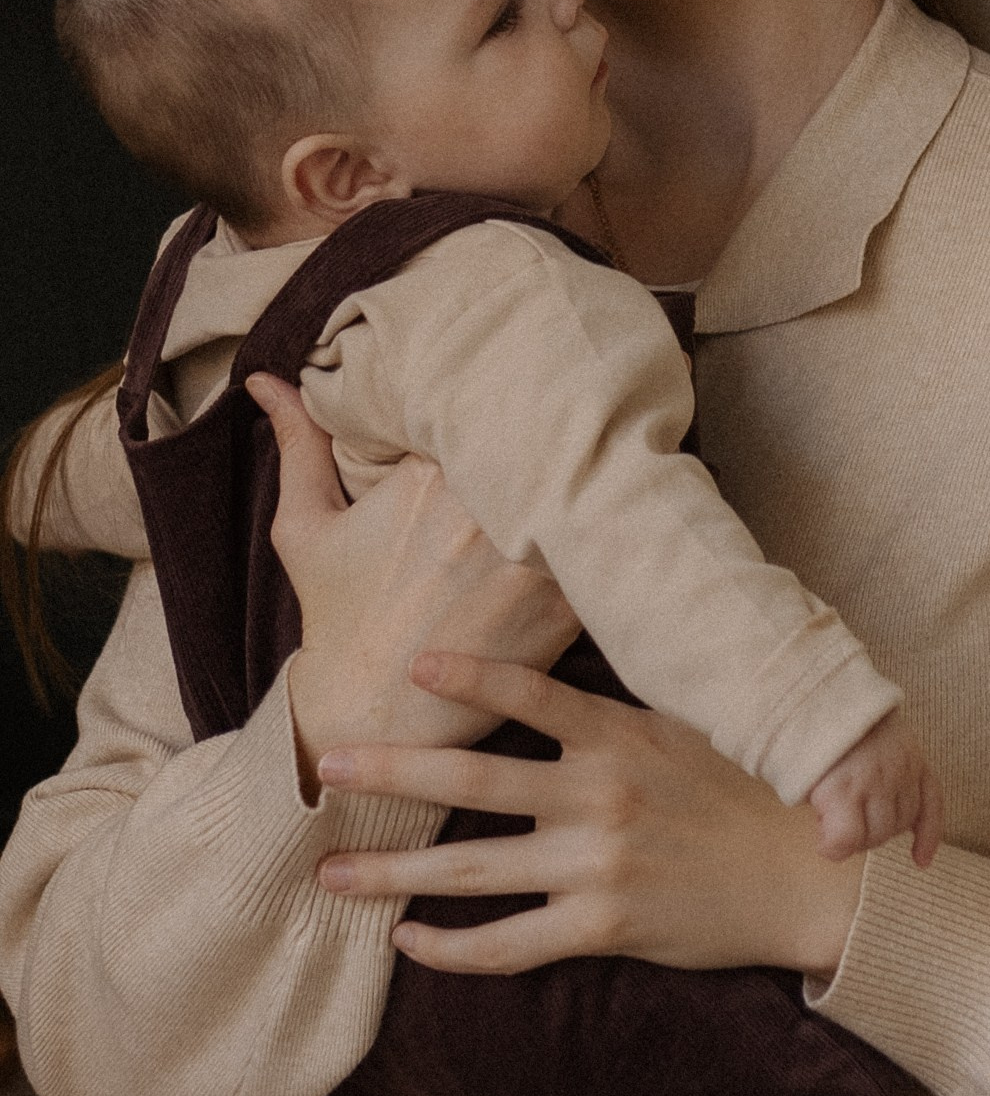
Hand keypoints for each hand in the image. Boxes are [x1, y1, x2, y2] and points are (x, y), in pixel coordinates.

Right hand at [249, 377, 580, 793]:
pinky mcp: (563, 607)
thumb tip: (262, 377)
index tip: (531, 380)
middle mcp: (484, 510)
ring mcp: (529, 560)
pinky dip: (613, 533)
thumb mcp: (305, 526)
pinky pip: (606, 549)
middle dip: (564, 422)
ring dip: (598, 472)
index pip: (491, 404)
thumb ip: (298, 442)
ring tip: (619, 454)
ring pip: (587, 486)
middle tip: (583, 406)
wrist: (370, 718)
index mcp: (430, 476)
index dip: (514, 391)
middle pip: (547, 438)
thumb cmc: (335, 616)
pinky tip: (616, 522)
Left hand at [314, 652, 864, 979]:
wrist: (802, 875)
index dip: (469, 677)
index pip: (530, 694)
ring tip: (333, 871)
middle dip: (392, 772)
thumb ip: (612, 714)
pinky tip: (408, 939)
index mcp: (620, 734)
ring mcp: (596, 866)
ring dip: (391, 872)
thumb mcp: (684, 726)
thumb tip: (548, 675)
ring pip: (471, 872)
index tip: (412, 667)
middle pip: (473, 782)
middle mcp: (600, 796)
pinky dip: (449, 947)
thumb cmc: (740, 790)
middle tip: (327, 765)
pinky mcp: (601, 928)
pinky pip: (506, 945)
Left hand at [807, 710, 942, 867]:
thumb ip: (819, 806)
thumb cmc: (812, 736)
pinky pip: (933, 804)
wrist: (837, 689)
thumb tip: (831, 836)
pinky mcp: (918, 761)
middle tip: (843, 823)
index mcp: (840, 784)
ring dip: (884, 831)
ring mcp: (901, 771)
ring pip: (903, 823)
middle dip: (858, 838)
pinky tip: (920, 859)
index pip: (845, 839)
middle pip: (876, 836)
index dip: (831, 847)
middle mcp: (875, 781)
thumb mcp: (799, 771)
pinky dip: (929, 835)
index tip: (823, 840)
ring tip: (866, 818)